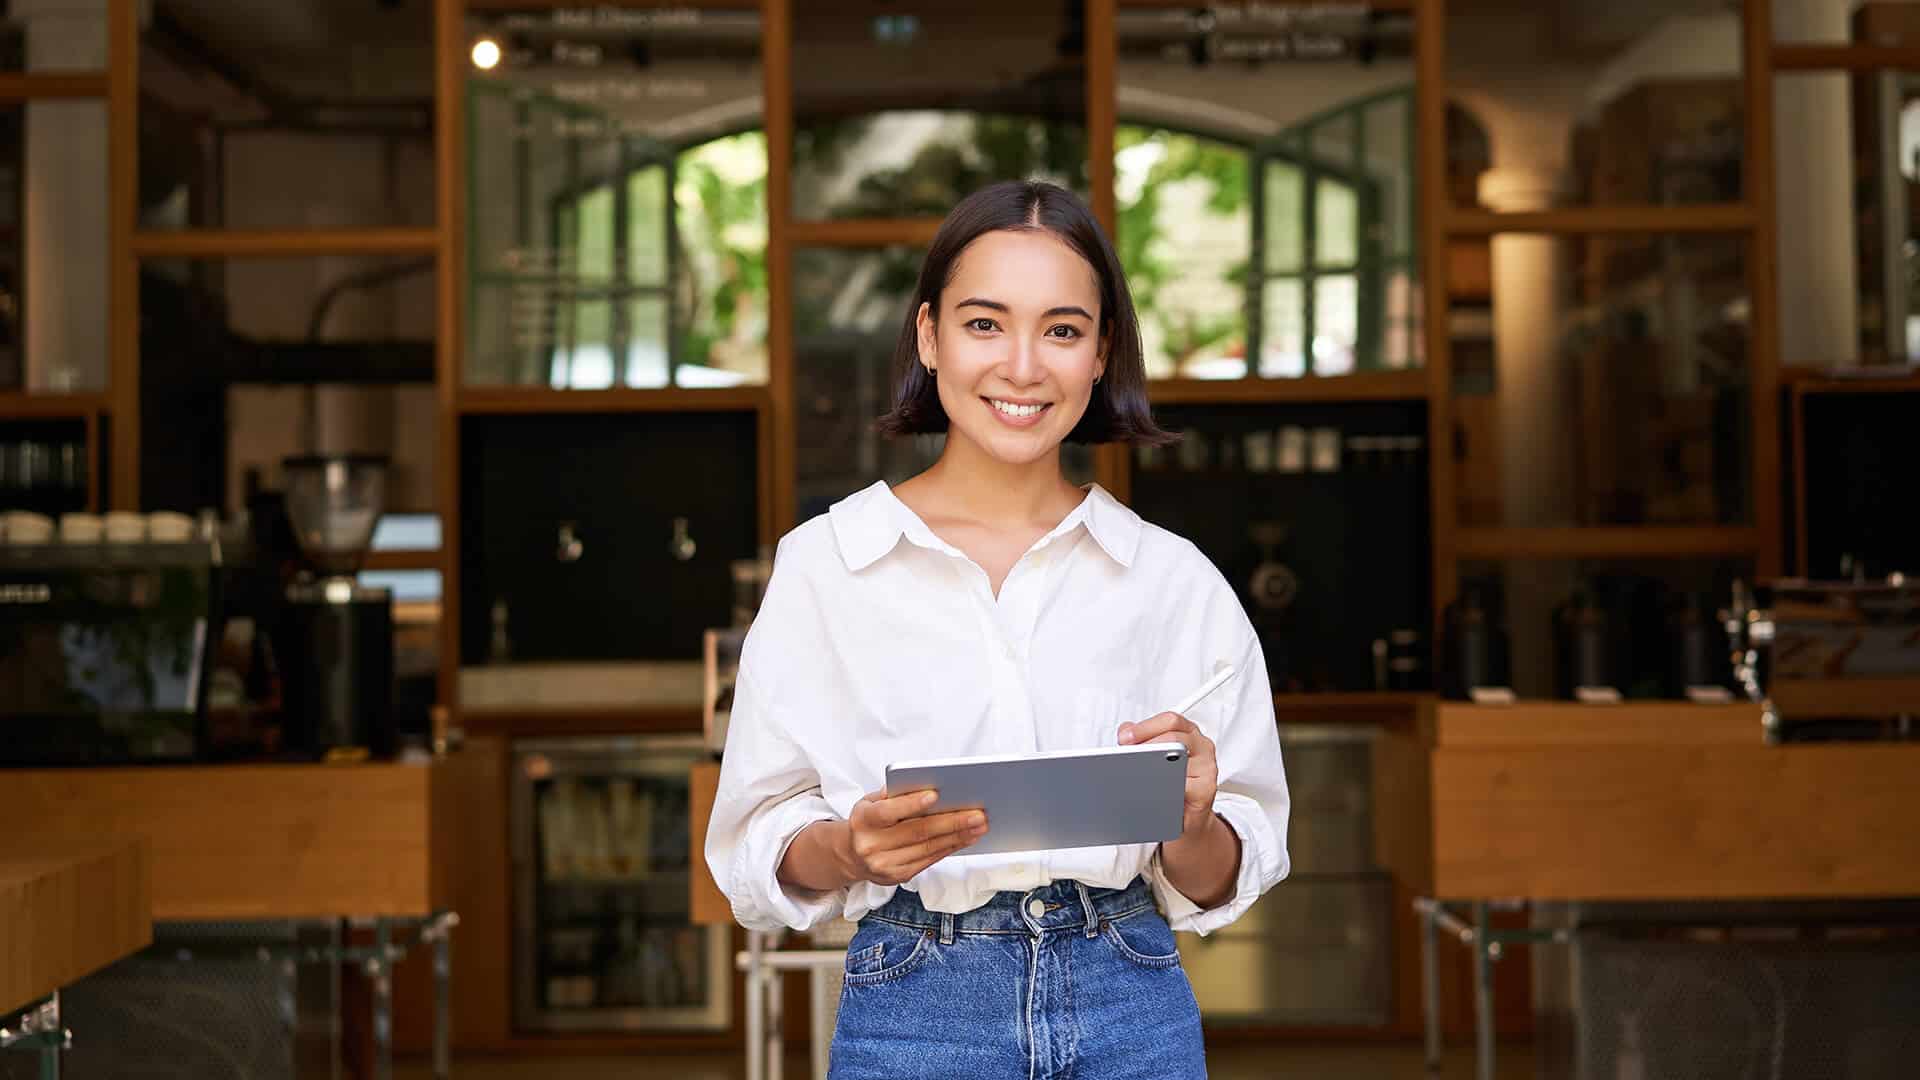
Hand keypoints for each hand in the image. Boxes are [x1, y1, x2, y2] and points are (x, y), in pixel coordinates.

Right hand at [836, 789, 988, 885]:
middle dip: (951, 822)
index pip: (888, 812)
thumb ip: (895, 795)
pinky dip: (951, 847)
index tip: (935, 794)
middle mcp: (871, 845)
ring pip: (928, 848)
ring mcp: (885, 865)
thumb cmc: (868, 821)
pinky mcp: (898, 876)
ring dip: (958, 836)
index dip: (912, 804)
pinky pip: (930, 860)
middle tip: (977, 813)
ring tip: (980, 825)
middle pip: (917, 832)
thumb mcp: (871, 802)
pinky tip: (967, 838)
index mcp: (863, 820)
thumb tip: (931, 786)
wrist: (851, 854)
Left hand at [1119, 711, 1217, 837]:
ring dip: (1155, 768)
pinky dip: (1166, 788)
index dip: (1145, 727)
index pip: (1170, 720)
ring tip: (1138, 774)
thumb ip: (1139, 739)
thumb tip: (1125, 732)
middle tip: (1129, 757)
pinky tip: (1153, 790)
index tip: (1126, 738)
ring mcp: (1207, 766)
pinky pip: (1185, 786)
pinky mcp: (1207, 789)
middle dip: (1148, 747)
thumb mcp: (1155, 755)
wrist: (1187, 814)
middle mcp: (1201, 746)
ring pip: (1180, 761)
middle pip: (1175, 738)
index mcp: (1188, 732)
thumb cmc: (1171, 781)